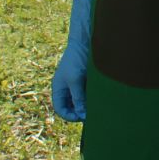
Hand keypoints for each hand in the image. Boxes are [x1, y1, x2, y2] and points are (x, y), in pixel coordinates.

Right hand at [51, 0, 92, 121]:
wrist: (85, 42)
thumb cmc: (76, 59)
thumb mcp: (75, 80)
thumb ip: (77, 97)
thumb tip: (81, 114)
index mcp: (59, 88)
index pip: (60, 108)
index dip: (68, 115)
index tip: (80, 118)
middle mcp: (67, 88)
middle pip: (70, 107)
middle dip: (78, 113)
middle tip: (90, 116)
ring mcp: (77, 85)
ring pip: (80, 102)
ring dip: (86, 107)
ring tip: (96, 109)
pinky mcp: (87, 81)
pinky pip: (88, 95)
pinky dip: (92, 99)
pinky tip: (99, 101)